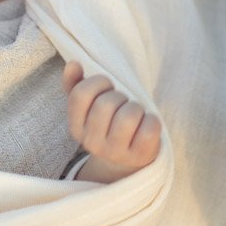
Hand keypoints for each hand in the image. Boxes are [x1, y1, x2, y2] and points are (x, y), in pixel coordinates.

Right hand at [62, 61, 160, 182]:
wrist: (124, 162)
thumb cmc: (108, 125)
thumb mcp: (88, 108)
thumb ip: (76, 85)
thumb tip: (73, 64)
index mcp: (76, 127)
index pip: (81, 95)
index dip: (98, 82)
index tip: (107, 87)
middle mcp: (92, 143)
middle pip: (106, 104)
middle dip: (119, 96)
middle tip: (122, 104)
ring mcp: (115, 152)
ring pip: (128, 117)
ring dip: (136, 108)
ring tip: (135, 114)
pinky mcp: (139, 156)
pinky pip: (149, 129)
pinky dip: (152, 121)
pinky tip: (146, 124)